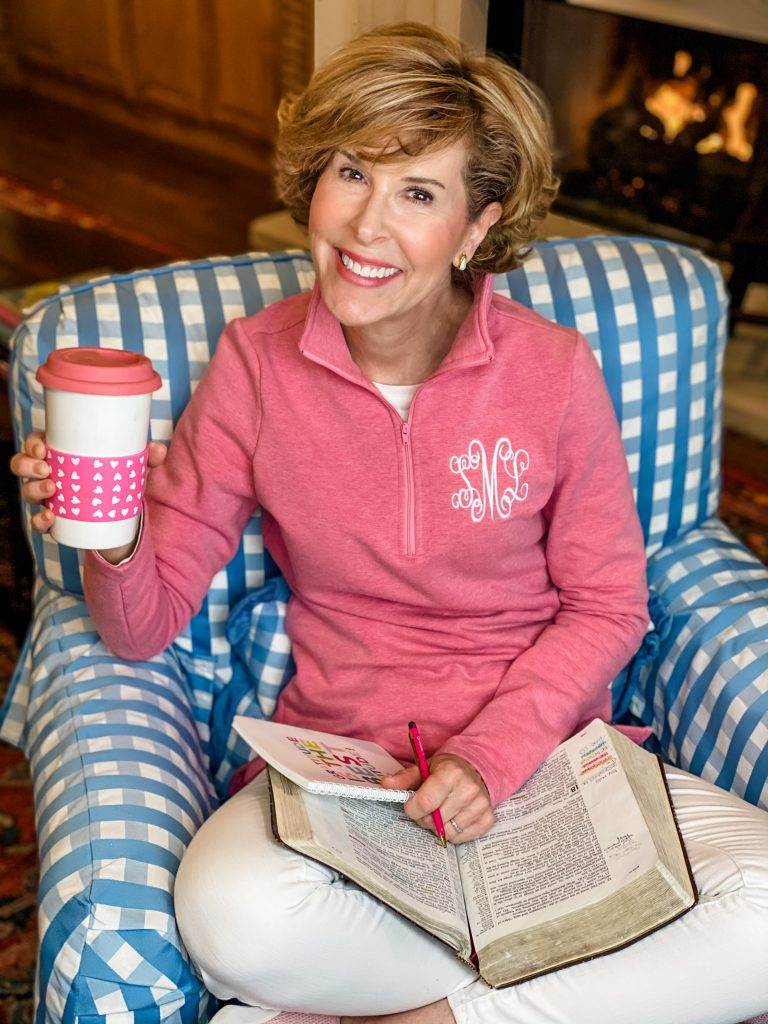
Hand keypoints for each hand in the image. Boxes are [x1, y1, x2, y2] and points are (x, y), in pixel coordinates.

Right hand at [8, 430, 167, 533]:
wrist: (122, 517)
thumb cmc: (119, 481)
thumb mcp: (133, 468)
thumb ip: (146, 458)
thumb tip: (157, 450)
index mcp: (61, 454)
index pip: (36, 443)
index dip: (32, 443)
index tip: (43, 446)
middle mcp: (49, 474)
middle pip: (22, 465)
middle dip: (27, 465)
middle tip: (45, 468)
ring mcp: (48, 498)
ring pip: (27, 491)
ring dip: (33, 489)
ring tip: (52, 489)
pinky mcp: (54, 519)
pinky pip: (38, 521)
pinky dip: (40, 520)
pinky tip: (50, 516)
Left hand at [381, 753, 494, 844]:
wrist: (475, 768)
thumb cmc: (445, 770)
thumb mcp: (424, 768)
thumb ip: (404, 778)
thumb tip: (385, 784)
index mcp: (451, 773)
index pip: (426, 802)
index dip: (413, 809)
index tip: (411, 805)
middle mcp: (468, 788)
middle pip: (436, 820)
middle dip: (425, 818)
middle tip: (427, 809)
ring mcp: (480, 804)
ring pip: (449, 832)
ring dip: (440, 827)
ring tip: (441, 813)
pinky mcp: (488, 818)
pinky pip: (464, 838)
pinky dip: (455, 833)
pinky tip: (454, 818)